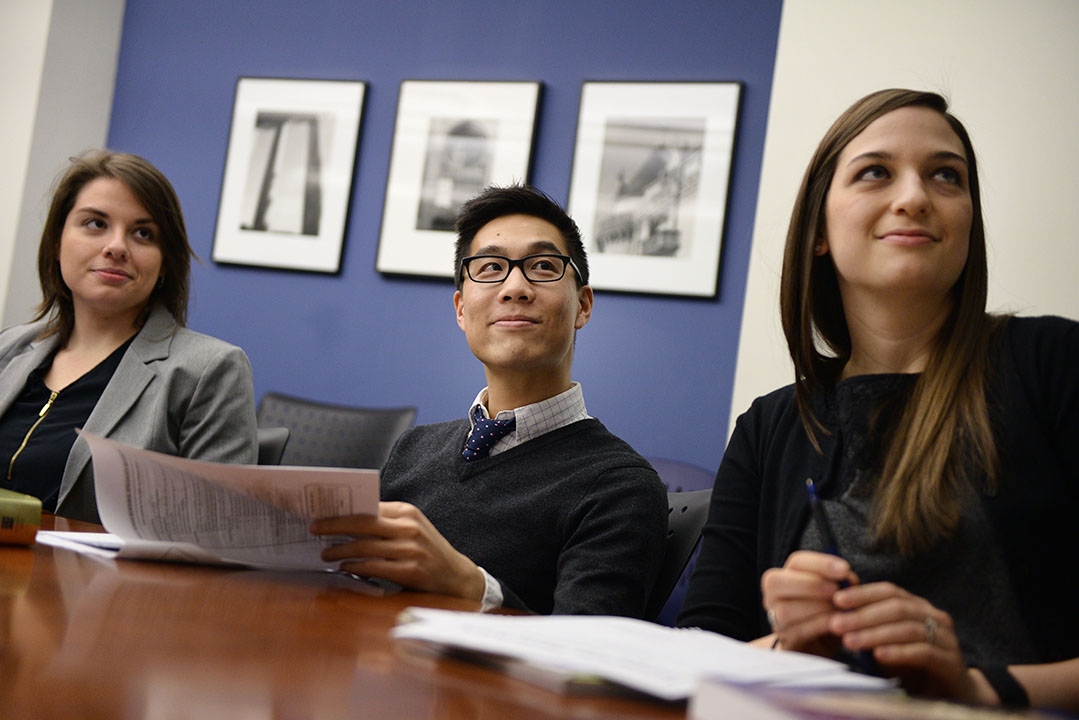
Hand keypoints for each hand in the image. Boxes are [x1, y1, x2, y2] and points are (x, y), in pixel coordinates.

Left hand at [310, 502, 485, 601]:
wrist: (456, 577)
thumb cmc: (428, 552)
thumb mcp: (412, 529)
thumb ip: (387, 522)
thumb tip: (349, 520)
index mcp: (408, 513)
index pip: (369, 507)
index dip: (343, 510)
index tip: (323, 513)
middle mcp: (409, 528)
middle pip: (363, 523)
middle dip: (334, 525)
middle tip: (315, 528)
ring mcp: (410, 550)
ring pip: (365, 546)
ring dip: (340, 550)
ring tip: (326, 553)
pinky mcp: (409, 571)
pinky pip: (373, 566)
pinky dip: (354, 566)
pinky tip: (344, 567)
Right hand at [761, 550, 858, 656]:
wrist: (819, 646)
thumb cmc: (827, 612)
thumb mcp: (836, 594)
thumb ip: (842, 583)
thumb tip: (847, 578)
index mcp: (785, 576)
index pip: (796, 562)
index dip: (820, 563)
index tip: (845, 569)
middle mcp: (772, 596)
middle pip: (776, 582)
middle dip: (810, 584)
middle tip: (836, 590)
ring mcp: (775, 619)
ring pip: (784, 609)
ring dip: (815, 607)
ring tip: (838, 608)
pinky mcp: (785, 641)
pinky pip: (798, 631)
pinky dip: (819, 625)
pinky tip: (836, 622)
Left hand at [830, 582, 981, 701]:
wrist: (947, 694)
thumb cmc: (910, 665)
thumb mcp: (885, 643)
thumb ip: (867, 628)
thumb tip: (836, 614)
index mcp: (917, 606)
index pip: (889, 591)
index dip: (862, 593)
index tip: (836, 600)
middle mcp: (934, 616)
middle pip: (896, 607)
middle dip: (863, 615)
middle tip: (836, 624)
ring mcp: (945, 638)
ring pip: (907, 628)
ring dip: (875, 634)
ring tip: (849, 642)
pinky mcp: (951, 661)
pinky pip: (922, 652)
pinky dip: (898, 652)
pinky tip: (878, 656)